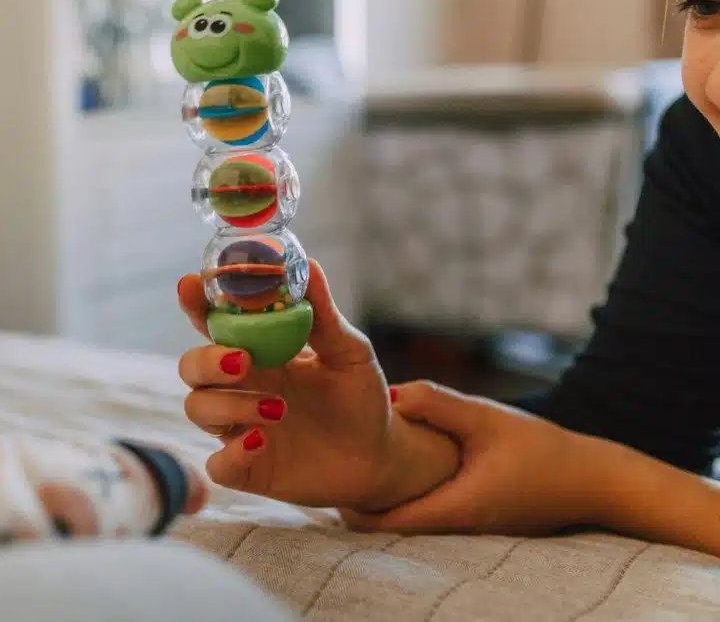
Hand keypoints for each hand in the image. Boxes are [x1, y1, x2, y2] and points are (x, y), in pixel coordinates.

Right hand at [177, 260, 458, 511]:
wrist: (380, 455)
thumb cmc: (359, 396)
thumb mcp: (348, 351)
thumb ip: (323, 314)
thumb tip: (310, 266)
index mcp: (256, 350)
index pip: (212, 322)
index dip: (195, 303)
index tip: (190, 284)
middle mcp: (239, 386)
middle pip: (191, 366)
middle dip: (206, 360)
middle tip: (243, 360)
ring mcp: (238, 426)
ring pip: (198, 409)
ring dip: (229, 404)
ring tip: (278, 409)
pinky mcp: (248, 467)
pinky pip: (218, 464)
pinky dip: (232, 453)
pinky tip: (261, 442)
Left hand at [343, 381, 597, 534]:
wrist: (593, 480)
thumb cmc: (542, 450)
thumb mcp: (487, 418)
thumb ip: (437, 403)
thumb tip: (390, 392)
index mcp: (453, 508)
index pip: (385, 523)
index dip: (350, 506)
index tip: (325, 480)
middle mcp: (454, 526)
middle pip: (389, 524)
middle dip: (358, 500)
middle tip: (328, 466)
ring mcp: (464, 526)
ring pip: (408, 518)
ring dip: (381, 495)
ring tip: (351, 460)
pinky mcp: (473, 517)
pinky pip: (428, 511)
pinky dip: (405, 492)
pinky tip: (393, 464)